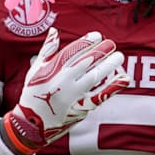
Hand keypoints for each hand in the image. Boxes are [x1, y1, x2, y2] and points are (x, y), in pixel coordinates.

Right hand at [4, 28, 128, 150]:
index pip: (72, 51)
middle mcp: (62, 81)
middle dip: (101, 51)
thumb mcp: (35, 70)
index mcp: (51, 69)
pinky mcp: (80, 108)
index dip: (86, 42)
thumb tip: (55, 30)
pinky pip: (99, 96)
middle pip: (85, 62)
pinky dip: (113, 87)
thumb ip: (47, 50)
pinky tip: (123, 78)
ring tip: (119, 56)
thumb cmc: (33, 93)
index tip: (98, 35)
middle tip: (112, 44)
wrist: (31, 124)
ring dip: (109, 65)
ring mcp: (72, 95)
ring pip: (94, 77)